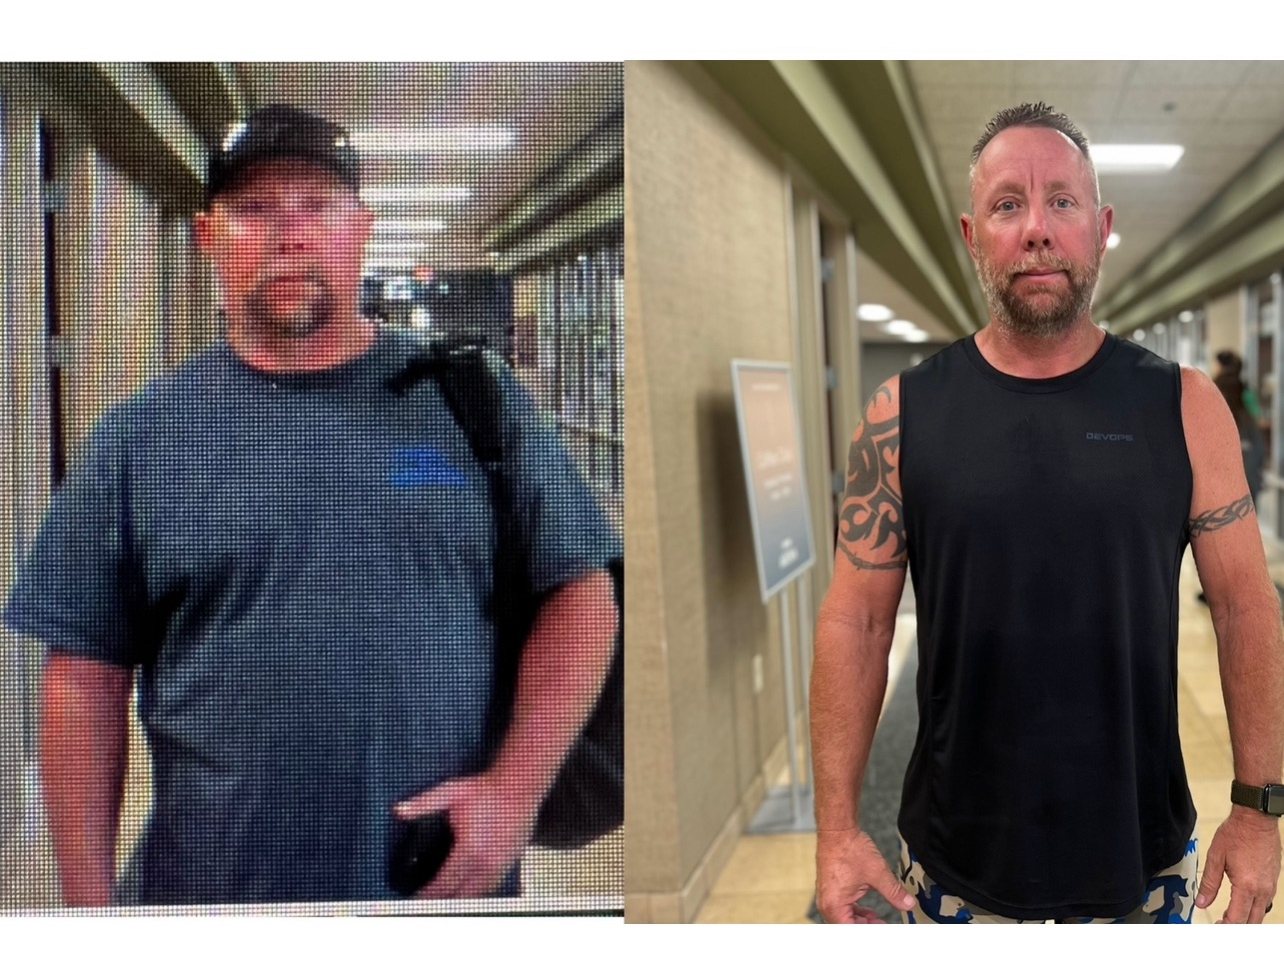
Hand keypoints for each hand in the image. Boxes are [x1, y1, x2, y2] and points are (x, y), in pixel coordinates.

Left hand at [393, 772, 536, 898]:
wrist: (520, 785)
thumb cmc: (487, 789)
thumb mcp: (452, 791)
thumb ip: (423, 803)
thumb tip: (399, 811)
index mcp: (470, 849)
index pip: (444, 884)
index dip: (427, 895)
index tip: (415, 899)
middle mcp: (486, 863)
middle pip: (460, 896)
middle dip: (441, 902)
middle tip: (425, 903)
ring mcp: (501, 866)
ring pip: (477, 896)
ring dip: (459, 900)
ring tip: (443, 901)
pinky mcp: (510, 864)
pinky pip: (491, 889)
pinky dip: (477, 894)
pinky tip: (467, 891)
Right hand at [815, 828, 915, 922]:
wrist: (837, 829)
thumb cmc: (849, 848)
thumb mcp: (877, 873)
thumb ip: (894, 892)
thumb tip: (908, 904)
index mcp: (834, 905)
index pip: (852, 930)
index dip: (870, 931)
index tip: (884, 928)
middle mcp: (827, 903)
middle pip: (847, 927)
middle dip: (866, 928)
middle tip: (884, 925)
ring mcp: (827, 895)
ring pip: (844, 918)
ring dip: (861, 921)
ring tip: (879, 919)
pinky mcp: (831, 888)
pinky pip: (842, 908)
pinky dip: (855, 911)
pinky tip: (869, 910)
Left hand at [1195, 808, 1281, 922]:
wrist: (1256, 820)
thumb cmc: (1236, 834)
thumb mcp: (1215, 857)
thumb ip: (1209, 883)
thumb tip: (1202, 902)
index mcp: (1247, 886)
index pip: (1238, 918)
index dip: (1226, 926)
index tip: (1215, 926)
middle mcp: (1263, 889)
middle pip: (1253, 921)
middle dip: (1237, 927)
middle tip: (1222, 925)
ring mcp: (1271, 885)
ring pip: (1261, 913)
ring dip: (1247, 919)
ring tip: (1230, 917)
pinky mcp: (1274, 880)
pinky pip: (1266, 901)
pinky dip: (1255, 908)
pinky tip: (1244, 904)